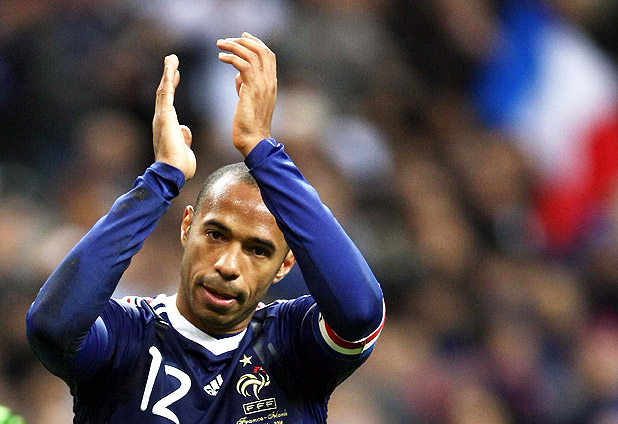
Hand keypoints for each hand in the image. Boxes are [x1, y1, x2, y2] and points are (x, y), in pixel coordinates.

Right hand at [153, 54, 195, 179]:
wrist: (172, 173)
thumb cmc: (179, 167)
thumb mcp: (184, 148)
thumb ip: (184, 137)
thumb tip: (185, 130)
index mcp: (167, 125)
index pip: (169, 101)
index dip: (172, 86)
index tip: (176, 74)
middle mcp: (161, 119)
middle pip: (164, 92)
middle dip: (168, 75)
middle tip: (171, 60)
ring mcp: (162, 117)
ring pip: (163, 89)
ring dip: (168, 72)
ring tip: (171, 58)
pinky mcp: (164, 116)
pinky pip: (166, 93)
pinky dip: (168, 79)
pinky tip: (171, 67)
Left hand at [216, 33, 276, 156]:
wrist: (254, 141)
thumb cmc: (249, 125)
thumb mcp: (249, 101)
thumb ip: (246, 85)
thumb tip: (238, 76)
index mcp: (271, 83)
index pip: (268, 55)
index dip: (256, 43)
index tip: (243, 37)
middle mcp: (270, 82)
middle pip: (262, 50)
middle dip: (244, 41)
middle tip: (227, 40)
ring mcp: (263, 85)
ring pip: (251, 55)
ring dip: (234, 46)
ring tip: (220, 45)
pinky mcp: (252, 90)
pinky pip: (243, 65)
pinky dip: (231, 58)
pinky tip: (221, 58)